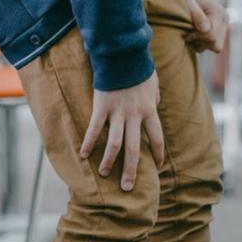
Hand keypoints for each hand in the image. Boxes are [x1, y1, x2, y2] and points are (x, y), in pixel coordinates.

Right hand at [81, 71, 163, 191]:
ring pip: (114, 144)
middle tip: (127, 187)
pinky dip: (89, 143)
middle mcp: (134, 116)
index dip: (157, 154)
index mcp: (149, 111)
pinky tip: (84, 155)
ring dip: (108, 161)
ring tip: (104, 174)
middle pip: (134, 149)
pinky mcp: (101, 106)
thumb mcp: (153, 84)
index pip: (157, 138)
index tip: (157, 167)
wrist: (122, 53)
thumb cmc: (138, 67)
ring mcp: (117, 112)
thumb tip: (155, 107)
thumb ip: (154, 99)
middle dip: (131, 170)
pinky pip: (94, 129)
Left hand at [181, 0, 228, 53]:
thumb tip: (205, 29)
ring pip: (216, 47)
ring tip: (191, 34)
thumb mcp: (188, 0)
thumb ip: (196, 13)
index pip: (211, 34)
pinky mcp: (221, 36)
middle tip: (187, 34)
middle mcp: (225, 22)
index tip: (186, 32)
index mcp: (219, 12)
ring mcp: (224, 29)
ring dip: (201, 44)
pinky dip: (204, 45)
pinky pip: (215, 48)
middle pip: (214, 42)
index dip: (196, 36)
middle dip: (198, 41)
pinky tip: (196, 37)